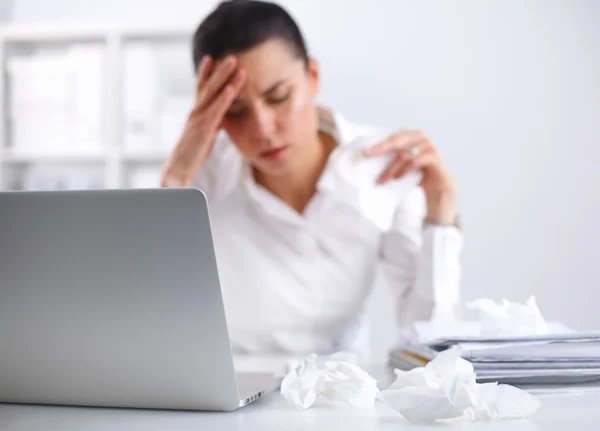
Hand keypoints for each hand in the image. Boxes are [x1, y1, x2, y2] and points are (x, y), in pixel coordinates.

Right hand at [161, 55, 245, 186]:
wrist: (178, 170)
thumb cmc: (191, 154)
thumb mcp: (204, 135)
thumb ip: (211, 124)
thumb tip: (220, 119)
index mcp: (196, 114)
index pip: (201, 90)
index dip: (206, 74)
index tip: (211, 58)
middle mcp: (195, 113)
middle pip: (207, 86)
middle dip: (218, 70)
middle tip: (229, 54)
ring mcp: (198, 120)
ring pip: (211, 94)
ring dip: (223, 77)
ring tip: (233, 62)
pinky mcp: (203, 130)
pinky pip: (215, 111)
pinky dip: (223, 98)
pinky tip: (231, 87)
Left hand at [363, 130, 457, 223]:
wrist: (439, 191)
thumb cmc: (419, 177)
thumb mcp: (403, 166)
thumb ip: (392, 159)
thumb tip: (370, 158)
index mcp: (414, 136)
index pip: (394, 136)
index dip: (380, 142)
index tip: (365, 152)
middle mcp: (422, 138)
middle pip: (398, 140)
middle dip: (381, 148)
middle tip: (368, 156)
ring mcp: (430, 147)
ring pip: (404, 154)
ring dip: (391, 168)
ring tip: (382, 180)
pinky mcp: (435, 158)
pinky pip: (416, 161)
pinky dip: (405, 169)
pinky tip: (398, 178)